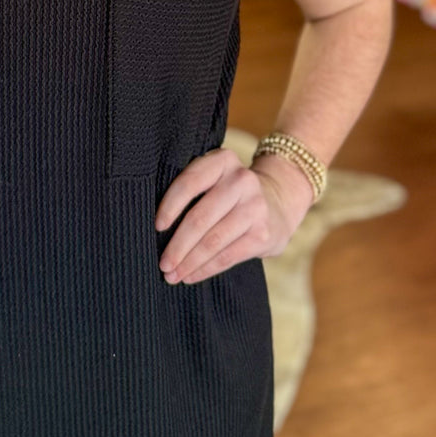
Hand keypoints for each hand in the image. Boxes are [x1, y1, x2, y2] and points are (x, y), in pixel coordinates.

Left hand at [154, 147, 314, 285]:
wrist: (279, 201)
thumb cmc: (231, 193)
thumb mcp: (216, 177)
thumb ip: (193, 189)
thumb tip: (158, 227)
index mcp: (223, 160)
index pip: (190, 182)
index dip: (170, 206)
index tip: (156, 227)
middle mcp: (241, 180)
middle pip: (200, 217)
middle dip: (177, 245)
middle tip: (162, 263)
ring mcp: (255, 206)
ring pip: (213, 241)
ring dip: (189, 262)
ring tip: (173, 275)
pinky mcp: (263, 233)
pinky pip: (227, 256)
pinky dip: (205, 269)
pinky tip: (192, 276)